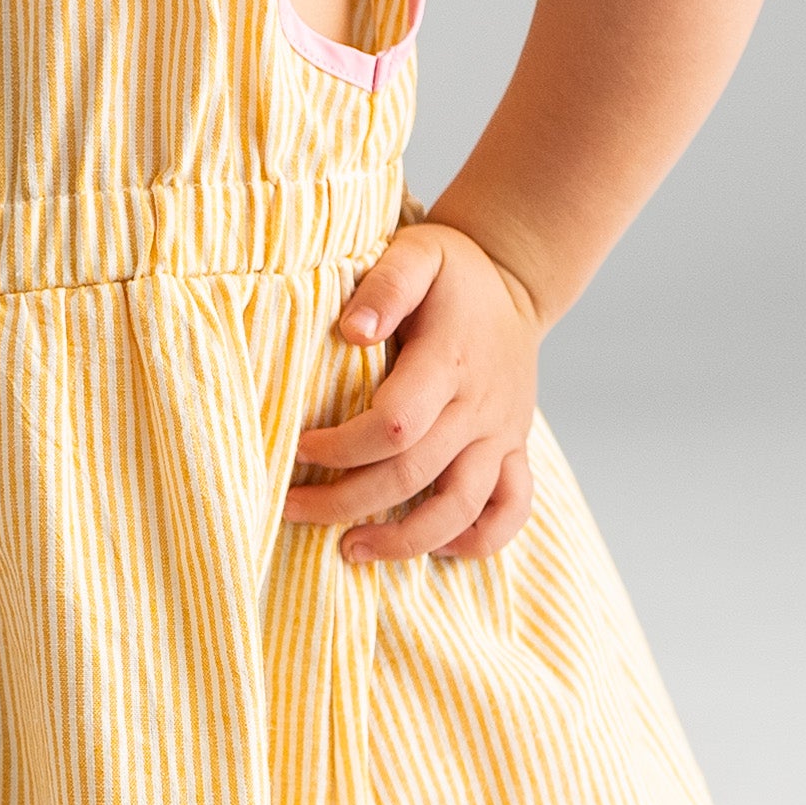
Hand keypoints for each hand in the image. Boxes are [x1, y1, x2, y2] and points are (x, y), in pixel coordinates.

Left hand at [284, 222, 539, 567]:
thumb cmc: (451, 271)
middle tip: (290, 509)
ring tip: (348, 550)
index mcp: (449, 362)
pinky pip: (510, 511)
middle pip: (413, 475)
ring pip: (461, 509)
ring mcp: (501, 434)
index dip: (341, 447)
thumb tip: (351, 330)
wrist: (515, 281)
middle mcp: (479, 407)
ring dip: (404, 540)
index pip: (395, 425)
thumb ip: (386, 286)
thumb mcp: (418, 253)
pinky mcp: (514, 449)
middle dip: (345, 501)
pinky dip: (475, 541)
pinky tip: (432, 548)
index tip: (297, 448)